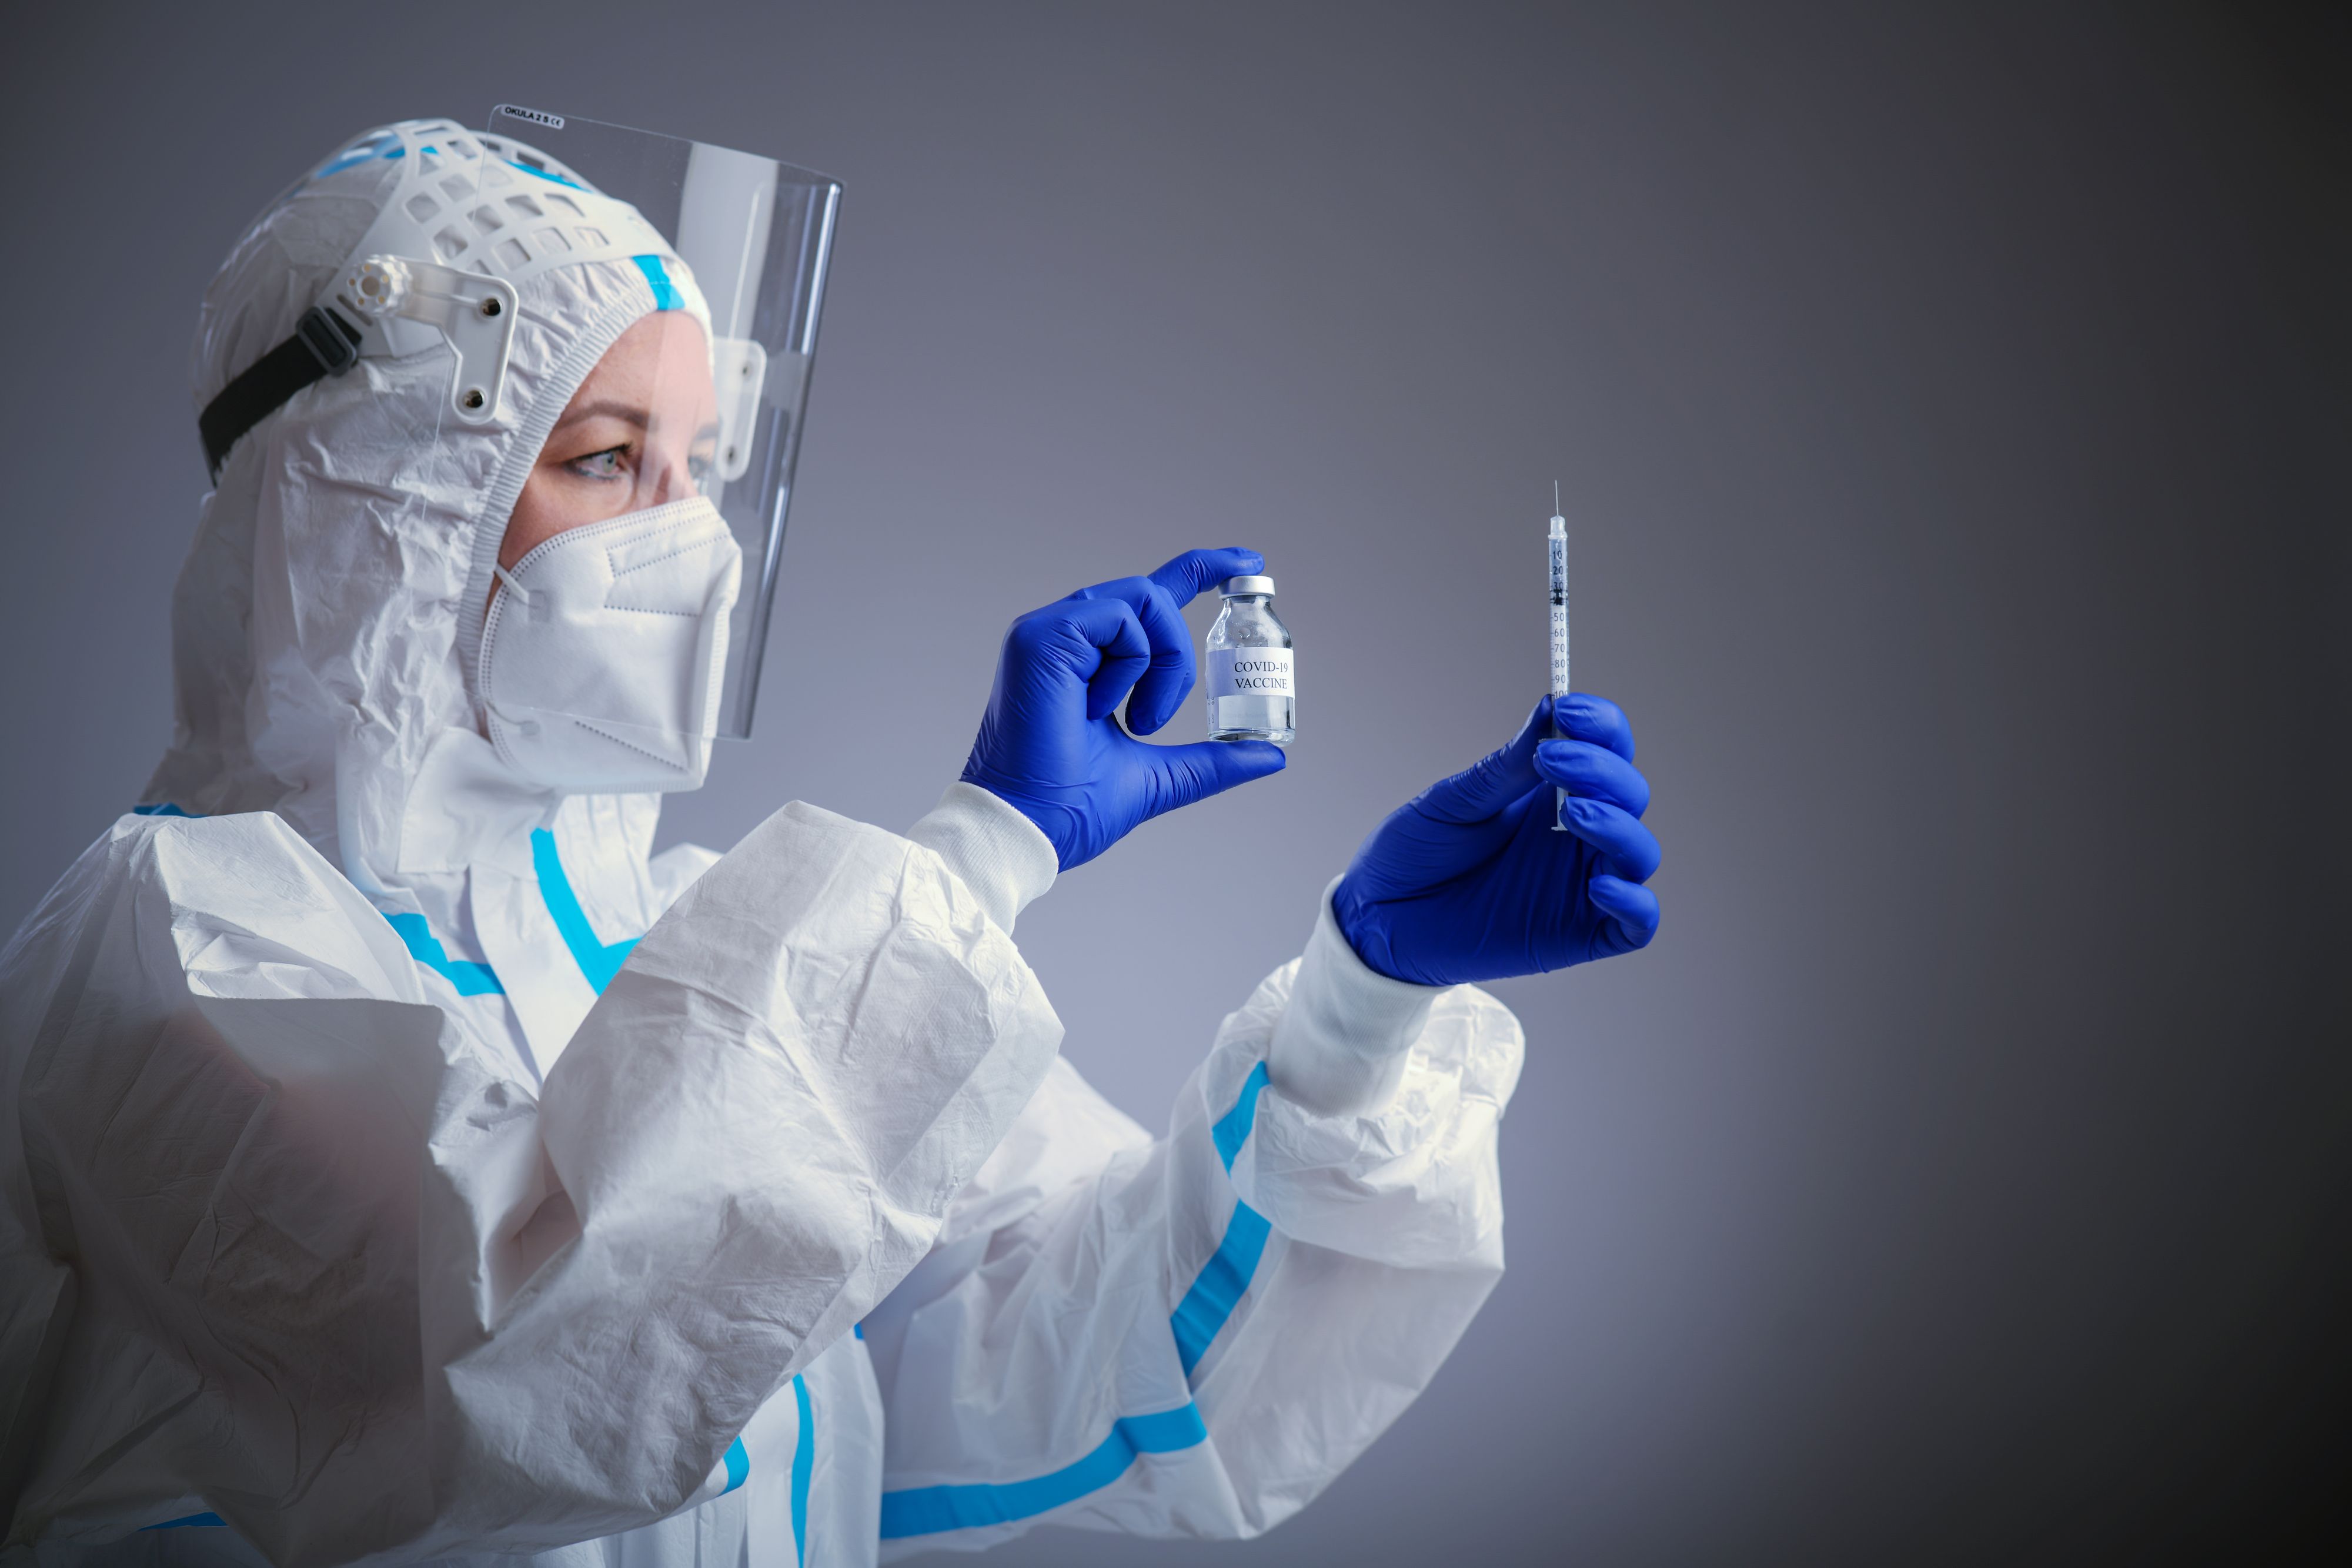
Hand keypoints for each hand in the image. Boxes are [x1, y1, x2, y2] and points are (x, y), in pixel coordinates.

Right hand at [961, 548, 1287, 869]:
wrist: (1029, 829)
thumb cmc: (1073, 806)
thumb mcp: (1161, 776)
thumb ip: (1210, 761)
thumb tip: (1270, 756)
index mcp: (1088, 659)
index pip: (1149, 596)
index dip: (1201, 569)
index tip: (1247, 561)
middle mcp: (1066, 635)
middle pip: (1154, 596)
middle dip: (1181, 656)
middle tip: (1158, 720)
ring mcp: (1049, 631)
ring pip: (1144, 599)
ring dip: (1165, 663)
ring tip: (1139, 721)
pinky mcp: (1042, 635)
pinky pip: (1121, 619)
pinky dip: (1133, 666)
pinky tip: (1098, 709)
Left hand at [1332, 695, 1660, 985]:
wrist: (1379, 919)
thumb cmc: (1415, 854)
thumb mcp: (1453, 802)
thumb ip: (1504, 768)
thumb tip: (1550, 709)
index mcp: (1552, 793)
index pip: (1605, 750)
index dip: (1600, 726)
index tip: (1568, 708)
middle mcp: (1578, 836)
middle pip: (1629, 794)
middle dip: (1601, 770)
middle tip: (1550, 758)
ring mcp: (1583, 885)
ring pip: (1639, 853)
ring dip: (1618, 826)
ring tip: (1572, 810)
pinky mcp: (1581, 934)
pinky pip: (1636, 922)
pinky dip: (1633, 902)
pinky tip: (1600, 885)